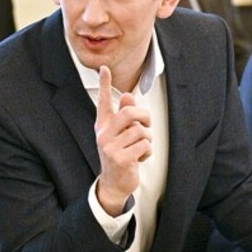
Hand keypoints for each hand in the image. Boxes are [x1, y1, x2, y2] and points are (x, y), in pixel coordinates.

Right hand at [94, 65, 151, 216]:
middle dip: (145, 117)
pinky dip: (147, 152)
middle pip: (130, 113)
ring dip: (147, 140)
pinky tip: (139, 158)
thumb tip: (129, 95)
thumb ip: (124, 115)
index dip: (104, 84)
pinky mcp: (119, 158)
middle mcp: (104, 133)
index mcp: (103, 125)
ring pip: (141, 131)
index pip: (103, 101)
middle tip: (146, 125)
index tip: (104, 68)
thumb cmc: (120, 155)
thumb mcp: (121, 134)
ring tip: (140, 148)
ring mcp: (110, 146)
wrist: (114, 183)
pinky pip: (144, 145)